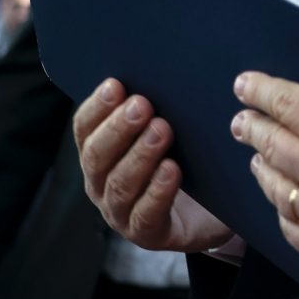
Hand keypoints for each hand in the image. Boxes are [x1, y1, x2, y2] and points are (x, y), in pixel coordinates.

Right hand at [73, 79, 231, 252]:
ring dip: (139, 155)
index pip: (85, 129)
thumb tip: (164, 65)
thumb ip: (159, 105)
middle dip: (118, 128)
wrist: (213, 209)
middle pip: (97, 156)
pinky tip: (172, 170)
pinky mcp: (147, 234)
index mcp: (99, 153)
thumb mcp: (172, 129)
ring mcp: (120, 212)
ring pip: (119, 185)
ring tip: (162, 131)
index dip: (97, 107)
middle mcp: (101, 183)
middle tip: (142, 105)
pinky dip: (157, 191)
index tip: (115, 84)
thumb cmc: (186, 159)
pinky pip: (145, 214)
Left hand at [232, 71, 298, 280]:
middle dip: (252, 127)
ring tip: (258, 160)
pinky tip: (282, 202)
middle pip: (272, 143)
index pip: (289, 103)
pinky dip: (283, 211)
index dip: (262, 91)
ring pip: (275, 187)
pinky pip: (289, 228)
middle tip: (242, 122)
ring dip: (263, 168)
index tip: (246, 86)